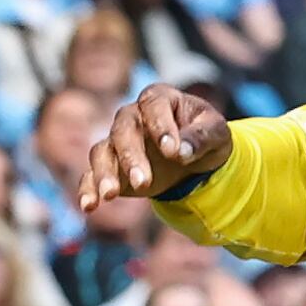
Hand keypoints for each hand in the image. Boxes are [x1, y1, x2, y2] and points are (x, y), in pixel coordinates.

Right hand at [76, 86, 230, 208]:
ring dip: (105, 173)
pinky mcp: (111, 166)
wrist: (196, 156)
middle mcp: (133, 116)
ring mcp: (118, 141)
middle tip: (143, 182)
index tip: (172, 152)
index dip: (161, 126)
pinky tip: (90, 206)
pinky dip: (88, 189)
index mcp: (161, 99)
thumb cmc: (206, 136)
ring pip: (102, 151)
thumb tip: (183, 152)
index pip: (154, 105)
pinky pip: (91, 174)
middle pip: (123, 130)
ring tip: (110, 195)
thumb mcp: (217, 133)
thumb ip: (202, 137)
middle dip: (131, 156)